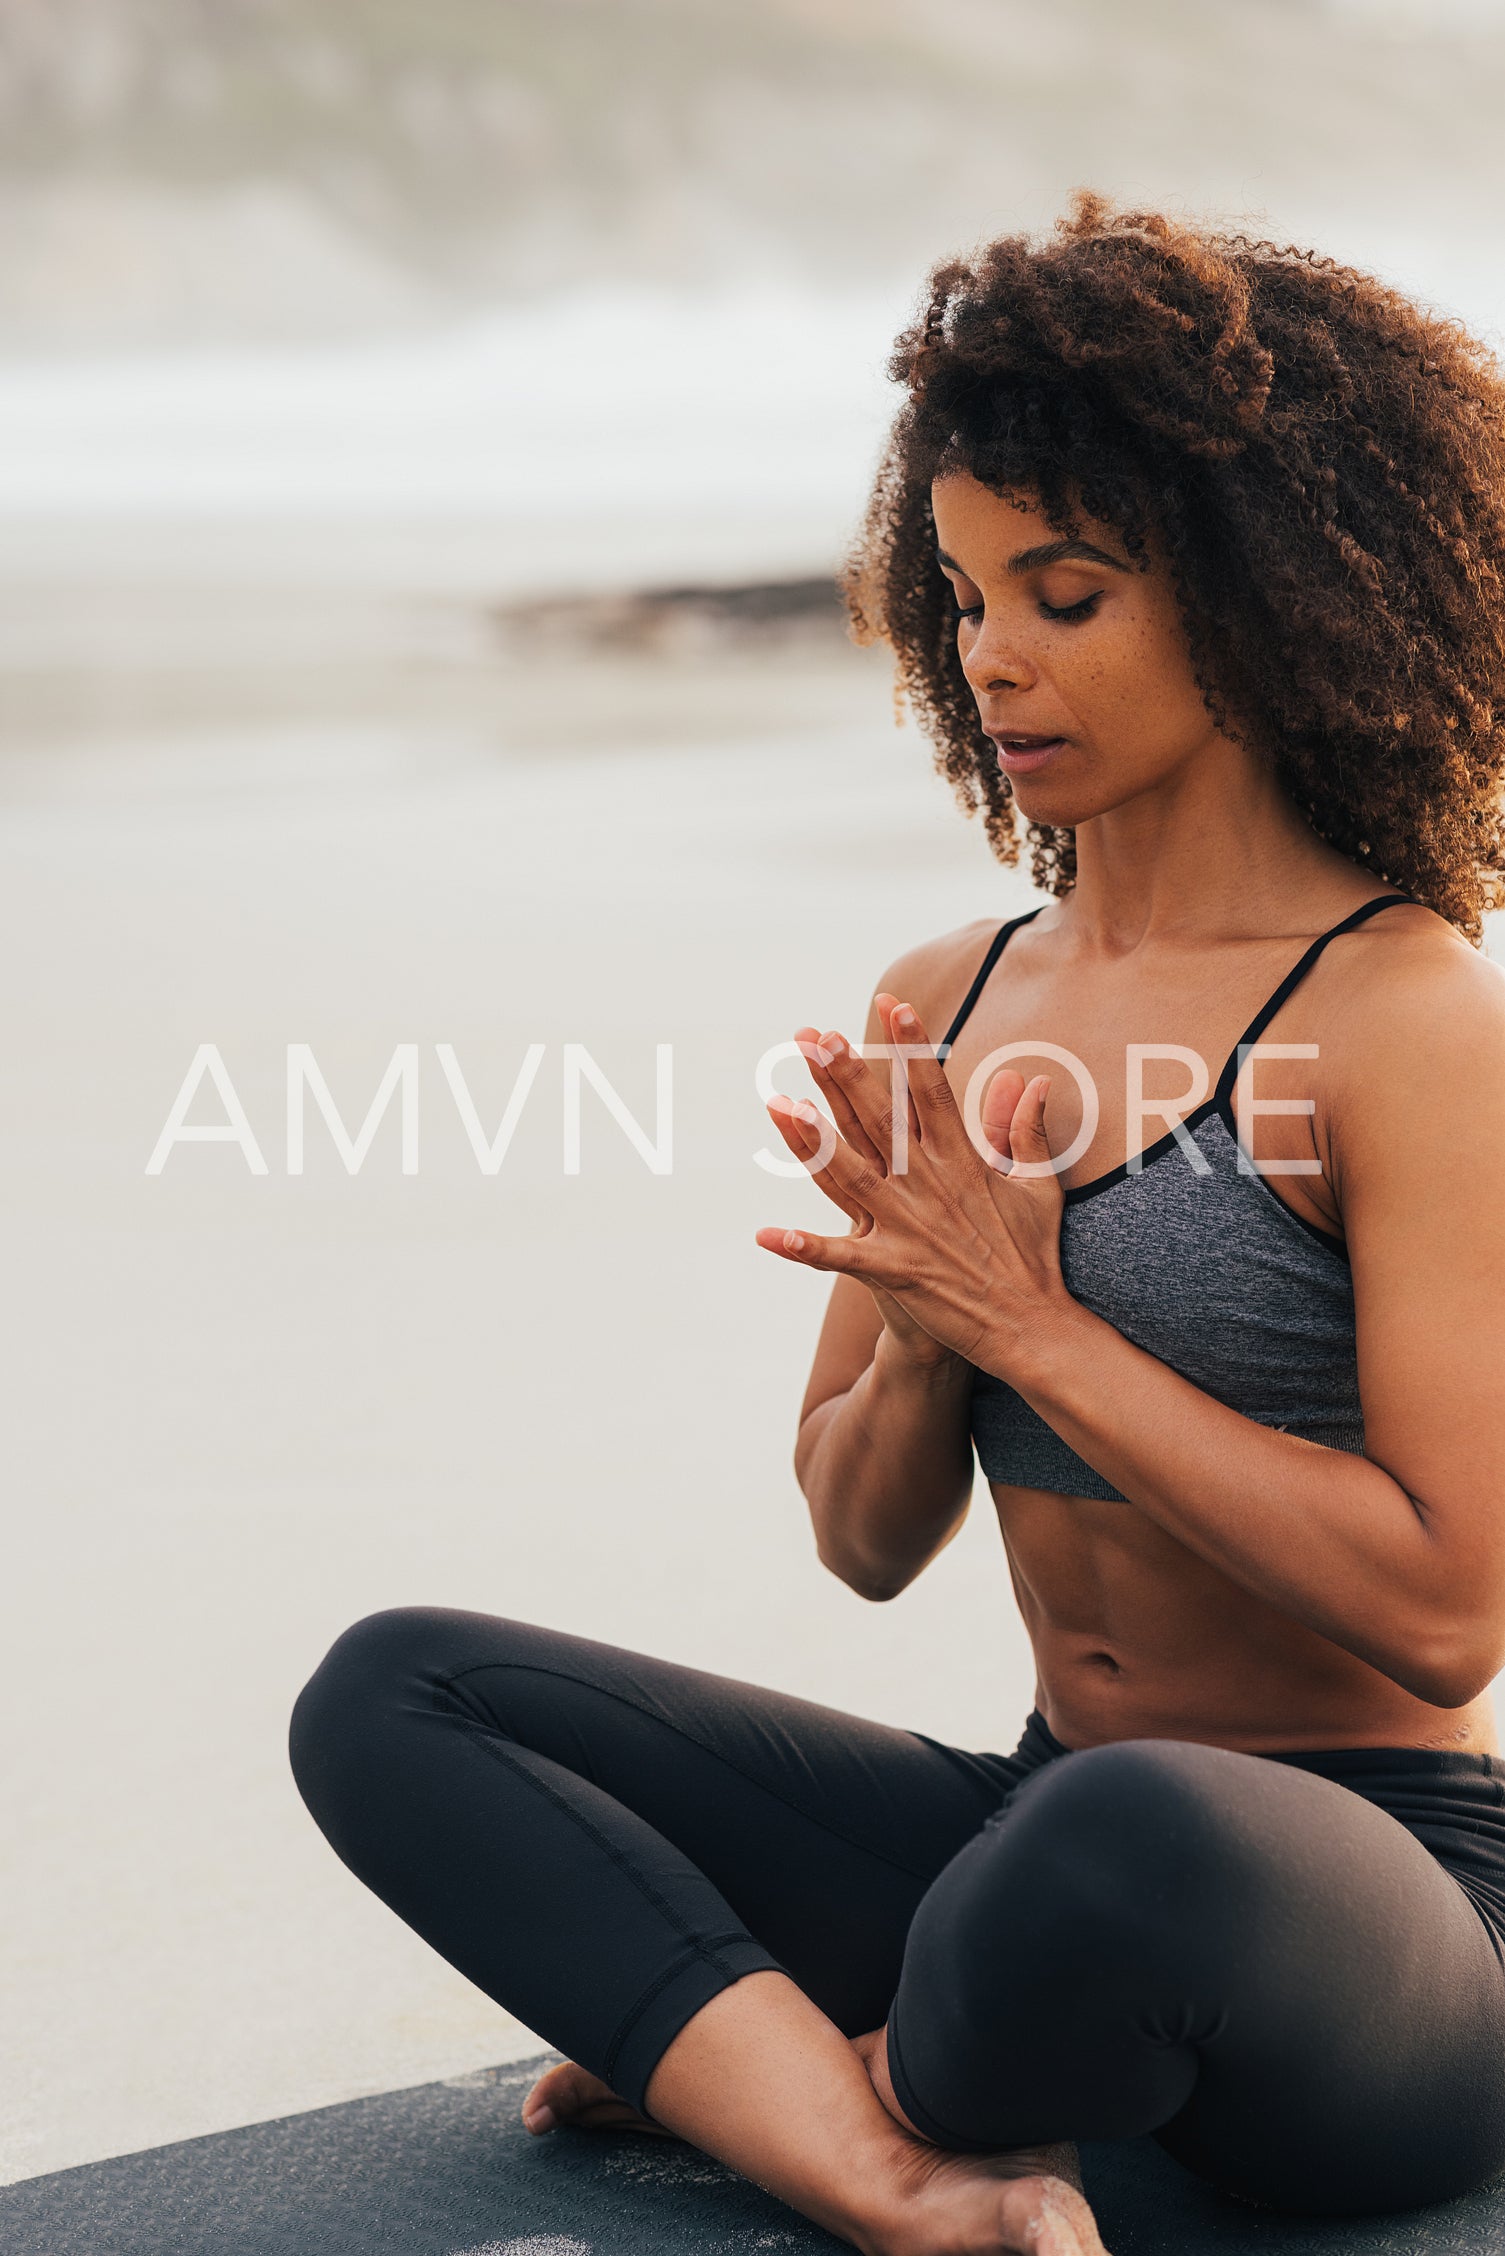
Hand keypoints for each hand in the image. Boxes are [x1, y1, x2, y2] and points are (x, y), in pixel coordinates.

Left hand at [757, 995, 1072, 1374]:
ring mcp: (908, 1227)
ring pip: (850, 1175)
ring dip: (812, 1142)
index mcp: (963, 1161)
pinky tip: (765, 1236)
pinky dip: (803, 1248)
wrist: (1030, 1326)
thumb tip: (1032, 1079)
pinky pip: (840, 1258)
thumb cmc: (1032, 1254)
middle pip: (880, 1120)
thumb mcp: (1037, 1185)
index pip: (932, 1091)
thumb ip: (1024, 1129)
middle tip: (812, 1035)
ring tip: (778, 1105)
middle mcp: (930, 1186)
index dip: (910, 1047)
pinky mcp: (894, 1269)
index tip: (893, 1004)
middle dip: (845, 1074)